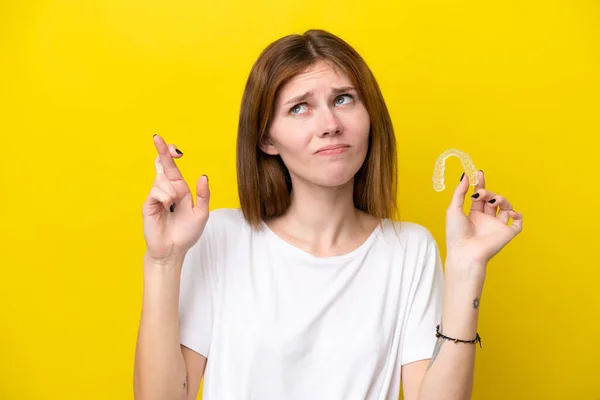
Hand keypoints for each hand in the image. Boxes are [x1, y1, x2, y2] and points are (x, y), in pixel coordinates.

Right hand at [142, 134, 209, 262]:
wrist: (173, 250)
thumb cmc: (186, 233)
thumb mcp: (201, 213)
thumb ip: (204, 195)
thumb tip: (203, 176)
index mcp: (179, 189)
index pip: (173, 168)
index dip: (171, 155)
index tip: (175, 148)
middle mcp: (166, 190)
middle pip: (162, 165)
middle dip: (161, 150)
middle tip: (157, 137)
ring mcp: (156, 196)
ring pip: (162, 180)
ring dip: (171, 190)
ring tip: (173, 205)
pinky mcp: (148, 204)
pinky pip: (157, 191)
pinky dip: (165, 197)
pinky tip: (167, 207)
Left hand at [445, 170, 522, 277]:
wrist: (465, 252)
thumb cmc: (456, 234)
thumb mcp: (454, 209)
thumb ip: (460, 192)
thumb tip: (465, 176)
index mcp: (473, 215)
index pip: (480, 196)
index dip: (481, 184)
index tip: (479, 173)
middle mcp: (486, 219)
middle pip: (492, 199)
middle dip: (487, 192)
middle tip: (480, 193)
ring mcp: (497, 226)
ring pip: (506, 206)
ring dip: (501, 199)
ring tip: (493, 201)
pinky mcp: (507, 233)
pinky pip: (517, 222)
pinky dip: (517, 215)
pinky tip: (510, 211)